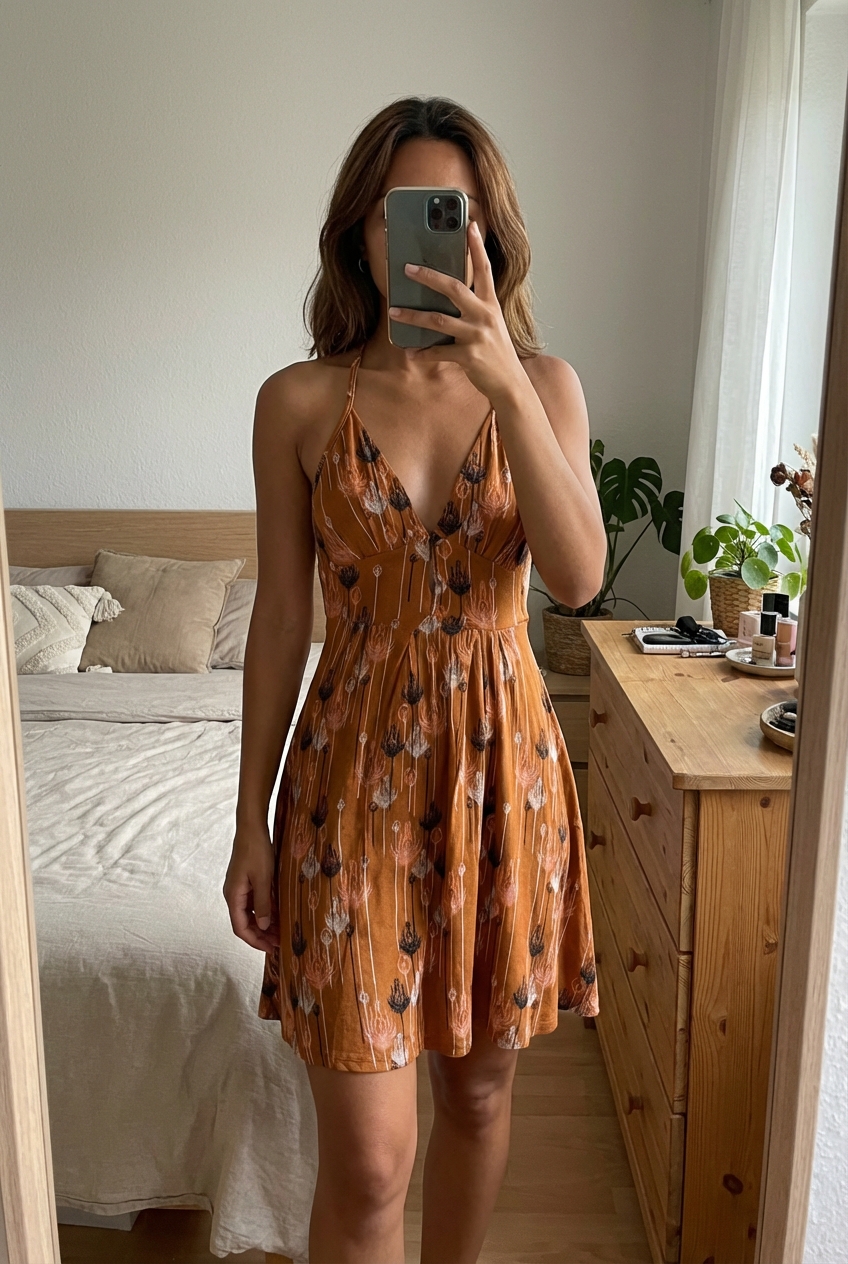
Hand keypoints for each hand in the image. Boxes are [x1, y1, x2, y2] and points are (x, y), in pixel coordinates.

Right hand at [222, 822, 278, 952]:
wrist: (251, 827)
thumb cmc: (256, 850)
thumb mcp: (263, 878)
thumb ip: (262, 904)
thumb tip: (263, 927)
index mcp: (233, 896)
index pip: (240, 928)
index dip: (255, 941)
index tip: (270, 949)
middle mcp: (234, 894)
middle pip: (245, 923)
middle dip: (261, 935)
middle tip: (279, 944)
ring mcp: (239, 888)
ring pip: (250, 913)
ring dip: (264, 924)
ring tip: (281, 932)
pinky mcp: (246, 881)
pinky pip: (254, 902)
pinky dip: (265, 911)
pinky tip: (278, 914)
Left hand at [388, 220, 526, 405]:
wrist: (510, 383)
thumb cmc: (496, 352)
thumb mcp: (490, 324)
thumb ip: (474, 308)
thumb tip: (444, 296)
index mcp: (491, 304)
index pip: (484, 269)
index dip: (477, 247)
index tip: (470, 225)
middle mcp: (485, 316)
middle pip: (454, 288)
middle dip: (428, 276)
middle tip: (407, 268)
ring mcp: (477, 336)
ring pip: (438, 320)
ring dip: (413, 316)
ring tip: (393, 311)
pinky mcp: (469, 356)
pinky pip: (439, 351)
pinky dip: (423, 352)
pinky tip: (411, 351)